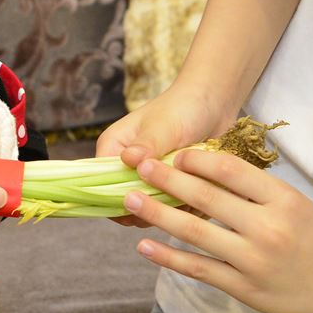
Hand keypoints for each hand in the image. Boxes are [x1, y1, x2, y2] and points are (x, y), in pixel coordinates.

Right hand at [97, 84, 237, 226]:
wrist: (212, 104)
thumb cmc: (183, 107)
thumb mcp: (165, 125)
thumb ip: (147, 145)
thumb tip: (128, 160)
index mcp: (113, 147)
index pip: (100, 182)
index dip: (118, 197)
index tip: (145, 202)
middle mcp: (124, 164)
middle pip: (125, 200)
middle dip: (148, 205)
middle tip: (172, 200)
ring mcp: (146, 175)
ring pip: (148, 207)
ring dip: (168, 207)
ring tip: (190, 196)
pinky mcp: (165, 183)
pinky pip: (168, 206)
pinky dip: (182, 206)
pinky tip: (198, 196)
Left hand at [123, 149, 312, 312]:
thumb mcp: (297, 204)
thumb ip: (257, 192)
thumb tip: (205, 172)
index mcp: (283, 199)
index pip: (230, 170)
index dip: (197, 160)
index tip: (175, 154)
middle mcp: (267, 227)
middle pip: (204, 196)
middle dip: (165, 179)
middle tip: (138, 167)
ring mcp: (254, 260)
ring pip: (194, 232)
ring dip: (156, 214)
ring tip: (129, 200)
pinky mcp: (245, 289)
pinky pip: (198, 269)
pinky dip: (167, 257)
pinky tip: (144, 245)